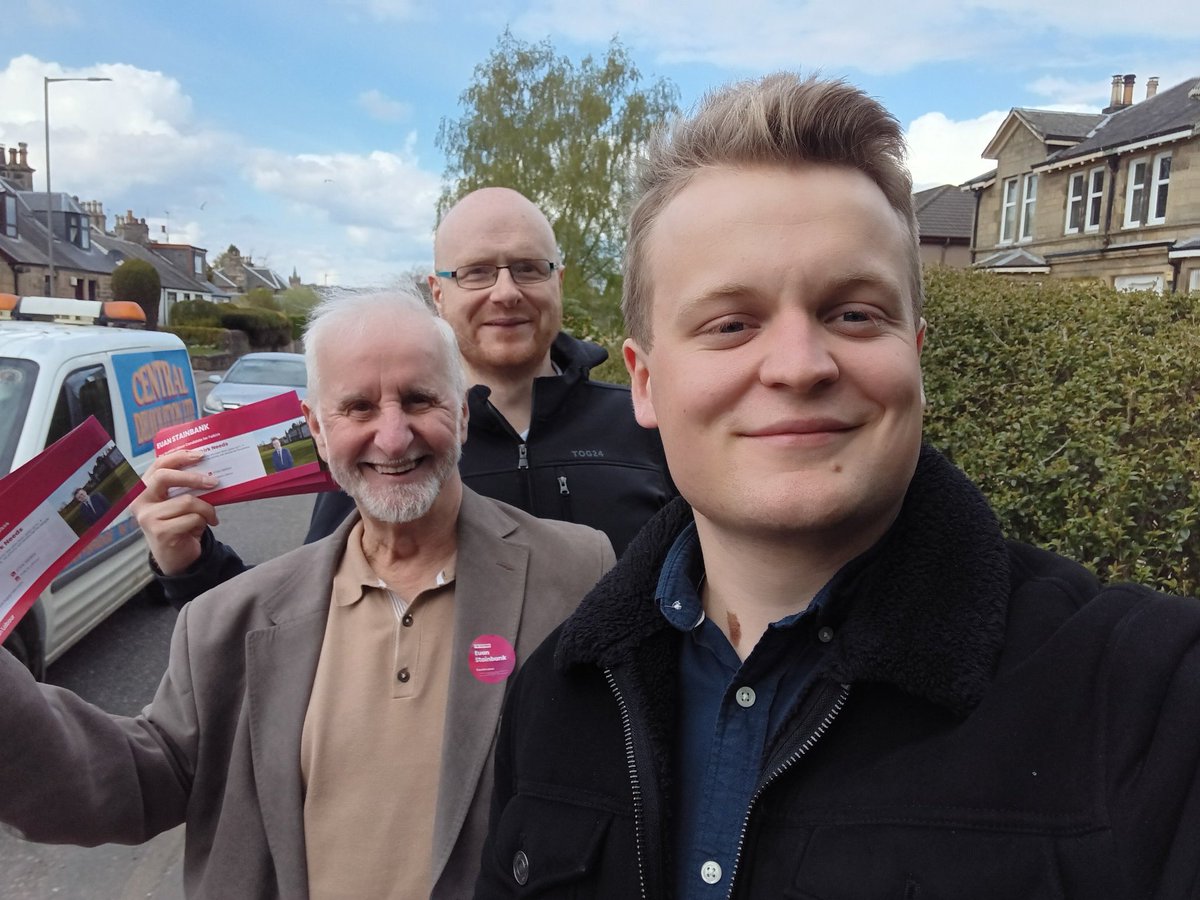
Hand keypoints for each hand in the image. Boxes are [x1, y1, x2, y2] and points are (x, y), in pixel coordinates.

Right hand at [131, 450, 219, 574]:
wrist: (176, 557)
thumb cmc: (179, 525)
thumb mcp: (179, 502)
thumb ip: (185, 487)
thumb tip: (209, 470)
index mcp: (143, 489)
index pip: (158, 465)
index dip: (179, 456)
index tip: (200, 455)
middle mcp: (140, 502)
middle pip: (164, 477)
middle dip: (193, 477)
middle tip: (214, 482)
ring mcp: (148, 518)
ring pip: (186, 501)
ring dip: (206, 508)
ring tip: (211, 516)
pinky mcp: (160, 532)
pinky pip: (192, 518)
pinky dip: (204, 521)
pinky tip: (202, 527)